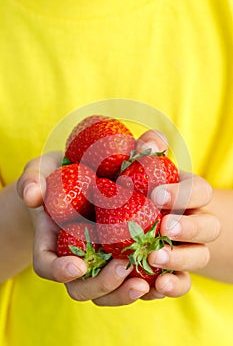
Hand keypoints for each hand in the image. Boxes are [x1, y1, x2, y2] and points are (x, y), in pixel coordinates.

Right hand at [16, 152, 149, 305]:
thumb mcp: (42, 171)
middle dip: (102, 285)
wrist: (86, 175)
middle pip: (81, 287)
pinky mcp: (122, 256)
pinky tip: (165, 278)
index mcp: (53, 241)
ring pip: (108, 291)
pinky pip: (132, 279)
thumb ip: (33, 179)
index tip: (78, 265)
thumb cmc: (59, 175)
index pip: (47, 265)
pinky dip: (147, 286)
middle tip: (124, 269)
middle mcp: (76, 257)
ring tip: (148, 283)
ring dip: (125, 292)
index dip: (59, 271)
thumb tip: (33, 195)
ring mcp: (99, 260)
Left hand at [136, 130, 220, 299]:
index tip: (156, 194)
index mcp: (190, 195)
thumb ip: (147, 153)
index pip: (200, 191)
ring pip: (199, 257)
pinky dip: (173, 286)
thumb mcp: (141, 169)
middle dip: (189, 228)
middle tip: (164, 227)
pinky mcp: (176, 272)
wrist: (136, 219)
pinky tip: (156, 286)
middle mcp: (196, 223)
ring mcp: (189, 249)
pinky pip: (183, 284)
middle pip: (209, 228)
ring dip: (181, 260)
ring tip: (155, 258)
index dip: (183, 194)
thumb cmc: (140, 189)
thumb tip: (149, 141)